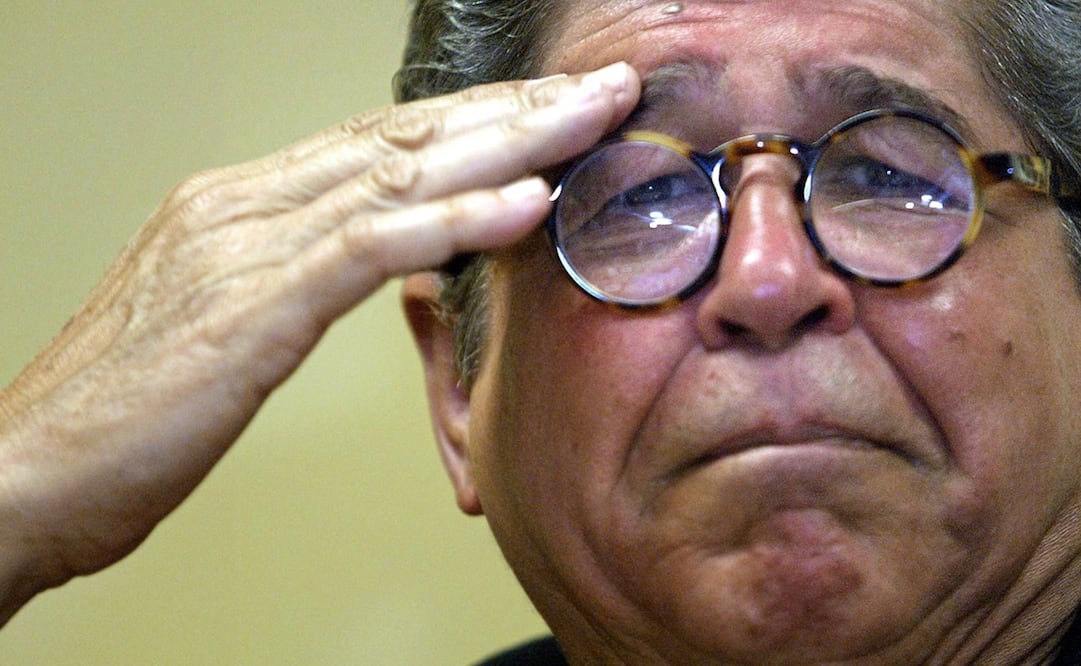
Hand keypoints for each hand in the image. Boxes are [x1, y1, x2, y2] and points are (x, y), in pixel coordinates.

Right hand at [0, 62, 639, 622]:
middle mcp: (245, 204)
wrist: (22, 474)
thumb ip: (296, 275)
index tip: (554, 107)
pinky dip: (454, 221)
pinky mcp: (250, 307)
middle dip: (515, 108)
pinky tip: (524, 203)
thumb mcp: (224, 321)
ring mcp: (244, 246)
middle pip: (406, 136)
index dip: (479, 116)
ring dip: (508, 144)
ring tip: (589, 120)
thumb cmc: (128, 411)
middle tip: (600, 88)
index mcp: (240, 204)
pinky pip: (370, 248)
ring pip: (399, 173)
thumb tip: (376, 257)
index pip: (383, 139)